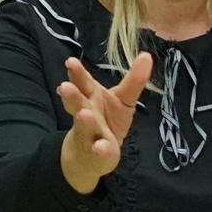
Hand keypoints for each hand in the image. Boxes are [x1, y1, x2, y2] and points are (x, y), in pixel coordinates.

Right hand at [55, 52, 154, 195]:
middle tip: (65, 86)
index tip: (71, 62)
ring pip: (85, 126)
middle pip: (78, 102)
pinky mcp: (99, 152)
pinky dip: (99, 149)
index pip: (82, 83)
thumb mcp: (123, 99)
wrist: (91, 156)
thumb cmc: (107, 120)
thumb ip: (133, 80)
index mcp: (90, 97)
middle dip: (72, 95)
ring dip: (84, 120)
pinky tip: (100, 147)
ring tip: (83, 114)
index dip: (77, 73)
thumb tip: (146, 55)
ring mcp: (91, 133)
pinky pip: (99, 150)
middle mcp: (86, 112)